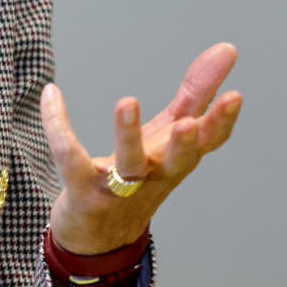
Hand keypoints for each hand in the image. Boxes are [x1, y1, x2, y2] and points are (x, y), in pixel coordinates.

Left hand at [39, 43, 242, 255]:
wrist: (98, 238)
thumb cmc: (142, 176)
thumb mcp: (169, 133)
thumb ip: (196, 92)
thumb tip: (227, 48)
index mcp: (177, 159)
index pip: (208, 144)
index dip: (222, 124)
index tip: (235, 96)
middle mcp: (154, 176)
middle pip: (177, 163)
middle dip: (186, 144)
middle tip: (189, 123)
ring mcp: (119, 189)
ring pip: (127, 166)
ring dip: (128, 136)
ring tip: (127, 102)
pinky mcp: (84, 192)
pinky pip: (71, 159)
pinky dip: (59, 126)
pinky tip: (52, 94)